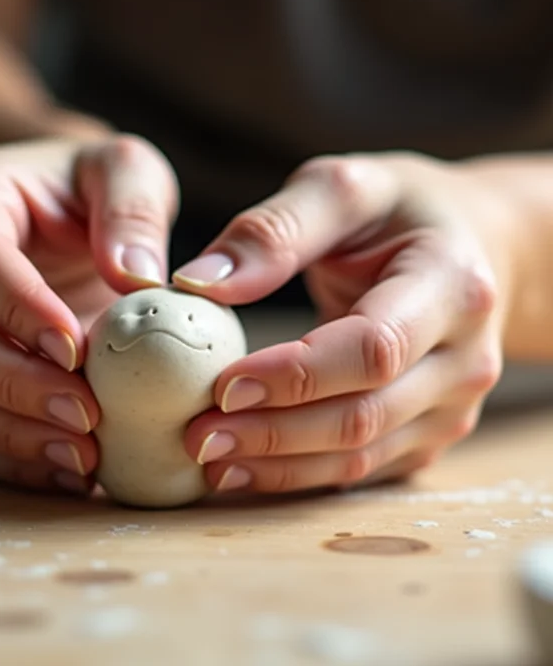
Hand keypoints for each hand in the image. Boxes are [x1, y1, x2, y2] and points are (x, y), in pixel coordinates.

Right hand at [0, 135, 177, 493]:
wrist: (49, 211)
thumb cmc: (87, 187)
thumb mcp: (125, 171)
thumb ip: (134, 210)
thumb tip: (136, 278)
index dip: (19, 309)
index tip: (77, 350)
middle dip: (14, 383)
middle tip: (87, 415)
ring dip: (9, 432)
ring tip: (83, 456)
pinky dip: (5, 457)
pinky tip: (64, 472)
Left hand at [176, 153, 508, 494]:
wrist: (469, 246)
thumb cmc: (397, 212)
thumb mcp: (342, 189)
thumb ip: (274, 230)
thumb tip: (196, 282)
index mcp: (452, 285)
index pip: (372, 348)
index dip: (294, 375)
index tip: (222, 385)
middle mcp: (465, 357)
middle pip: (363, 416)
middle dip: (273, 432)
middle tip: (197, 433)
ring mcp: (453, 404)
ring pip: (360, 456)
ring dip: (279, 466)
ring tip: (208, 458)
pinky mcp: (430, 431)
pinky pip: (363, 470)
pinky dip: (300, 476)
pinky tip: (246, 468)